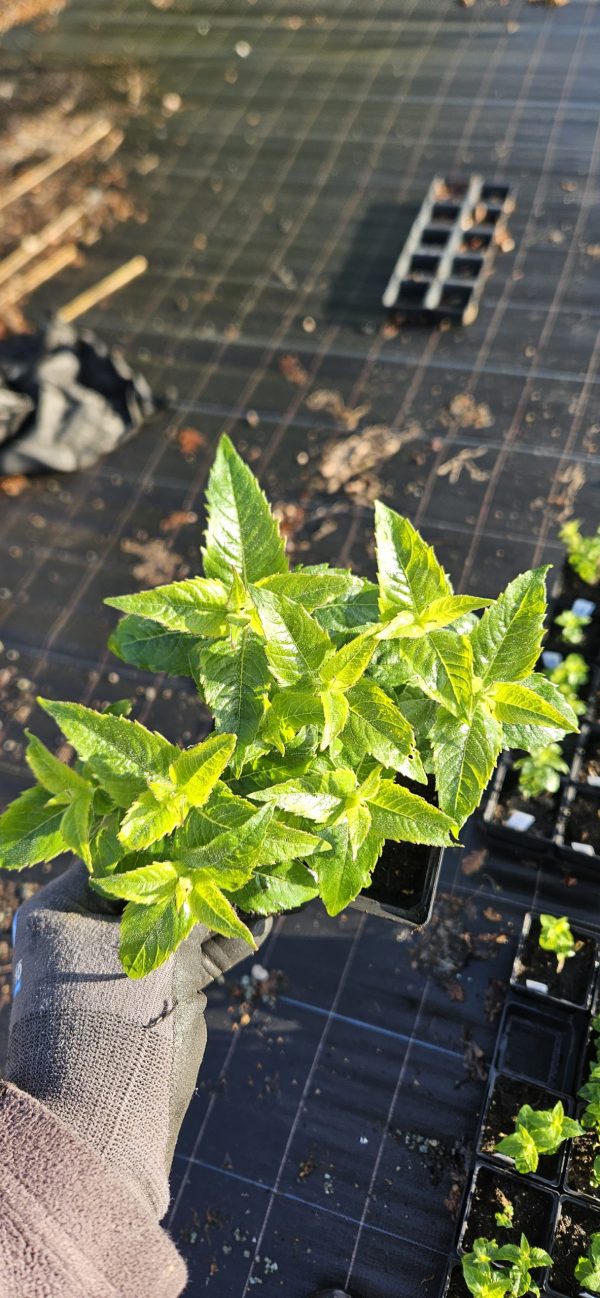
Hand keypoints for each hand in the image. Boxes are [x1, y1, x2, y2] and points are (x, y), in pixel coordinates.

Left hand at [4, 863, 269, 1217]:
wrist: (108, 1119)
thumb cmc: (107, 1016)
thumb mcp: (148, 947)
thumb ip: (190, 903)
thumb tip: (223, 863)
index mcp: (62, 910)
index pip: (116, 854)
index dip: (159, 832)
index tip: (201, 807)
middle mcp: (96, 929)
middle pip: (157, 882)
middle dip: (200, 863)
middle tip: (241, 833)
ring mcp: (135, 961)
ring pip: (188, 915)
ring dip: (228, 897)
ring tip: (267, 866)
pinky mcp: (170, 989)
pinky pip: (207, 951)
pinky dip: (236, 934)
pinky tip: (268, 912)